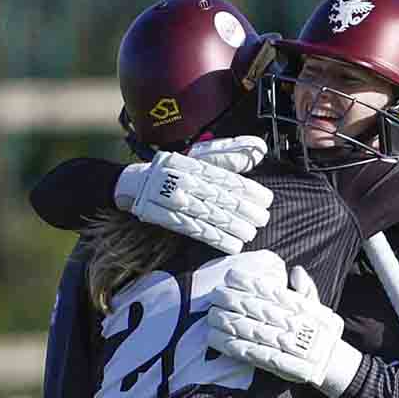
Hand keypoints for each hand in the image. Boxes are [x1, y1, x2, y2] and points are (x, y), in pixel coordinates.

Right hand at [114, 142, 272, 254]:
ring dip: (232, 226)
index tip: (265, 199)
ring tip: (250, 233)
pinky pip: (193, 229)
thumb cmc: (172, 172)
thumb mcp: (196, 160)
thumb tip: (255, 152)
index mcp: (194, 165)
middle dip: (243, 210)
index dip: (247, 189)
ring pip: (208, 214)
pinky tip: (231, 244)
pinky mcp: (164, 216)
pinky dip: (214, 238)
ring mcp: (173, 198)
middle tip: (262, 218)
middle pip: (219, 197)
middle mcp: (184, 179)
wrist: (132, 184)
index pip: (225, 178)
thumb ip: (225, 158)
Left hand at [206, 260, 362, 396]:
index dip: (250, 283)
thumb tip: (296, 270)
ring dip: (228, 322)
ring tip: (210, 315)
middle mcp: (293, 325)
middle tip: (215, 294)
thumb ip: (306, 289)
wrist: (332, 364)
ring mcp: (285, 346)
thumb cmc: (323, 333)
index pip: (272, 292)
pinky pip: (251, 354)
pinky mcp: (277, 365)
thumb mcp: (320, 308)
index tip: (231, 276)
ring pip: (251, 331)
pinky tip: (216, 339)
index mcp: (302, 309)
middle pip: (258, 310)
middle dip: (234, 300)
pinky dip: (232, 346)